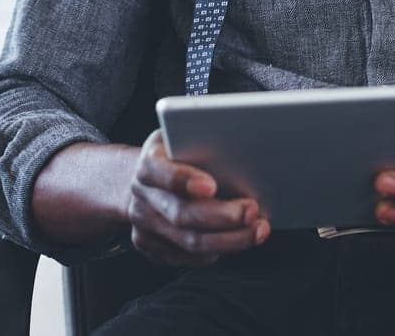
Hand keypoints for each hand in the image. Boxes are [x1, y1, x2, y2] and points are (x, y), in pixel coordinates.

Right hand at [126, 130, 269, 266]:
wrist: (137, 181)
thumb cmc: (171, 155)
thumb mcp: (179, 136)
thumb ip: (200, 142)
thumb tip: (241, 146)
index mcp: (147, 164)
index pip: (160, 172)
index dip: (184, 179)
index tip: (212, 186)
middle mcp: (142, 197)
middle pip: (181, 214)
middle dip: (222, 217)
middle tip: (252, 211)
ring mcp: (144, 227)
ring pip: (189, 242)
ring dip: (229, 240)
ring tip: (257, 230)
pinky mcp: (152, 249)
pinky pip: (189, 257)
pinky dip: (218, 251)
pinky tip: (238, 240)